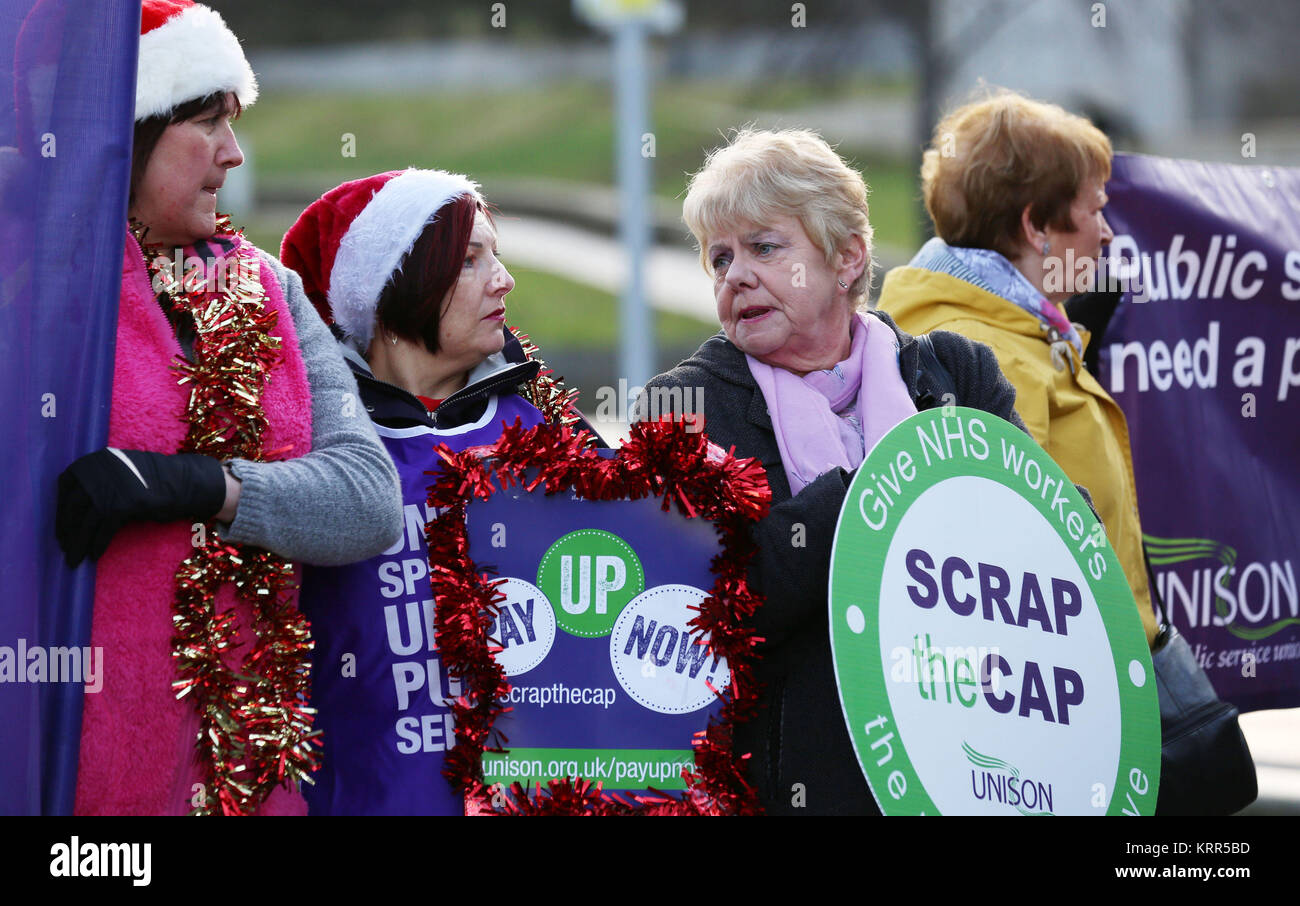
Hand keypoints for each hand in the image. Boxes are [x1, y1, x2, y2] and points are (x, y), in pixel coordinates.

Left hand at [56, 448, 226, 565]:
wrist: (184, 482)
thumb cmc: (155, 480)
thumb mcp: (121, 472)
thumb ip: (100, 481)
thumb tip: (79, 508)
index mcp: (95, 460)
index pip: (66, 484)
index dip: (61, 508)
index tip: (62, 525)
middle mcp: (98, 471)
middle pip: (72, 505)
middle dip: (66, 528)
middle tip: (65, 546)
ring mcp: (109, 488)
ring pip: (85, 521)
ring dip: (78, 543)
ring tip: (74, 558)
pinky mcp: (121, 505)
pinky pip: (103, 530)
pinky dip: (97, 545)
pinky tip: (94, 556)